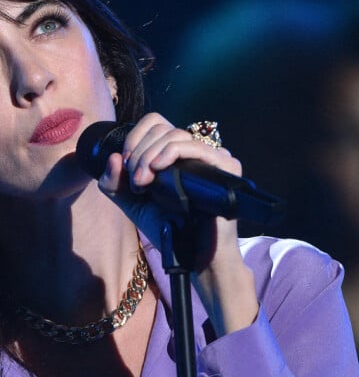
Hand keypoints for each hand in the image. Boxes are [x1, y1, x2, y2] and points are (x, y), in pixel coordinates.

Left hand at [98, 113, 258, 335]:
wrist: (195, 254)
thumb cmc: (170, 228)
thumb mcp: (134, 204)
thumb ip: (116, 183)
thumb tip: (113, 158)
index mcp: (177, 153)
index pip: (156, 123)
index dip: (135, 137)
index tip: (126, 166)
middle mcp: (197, 150)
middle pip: (163, 127)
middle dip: (140, 152)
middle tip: (137, 182)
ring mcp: (214, 156)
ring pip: (176, 135)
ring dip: (151, 155)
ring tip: (145, 183)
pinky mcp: (226, 166)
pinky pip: (196, 147)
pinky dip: (172, 152)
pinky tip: (159, 169)